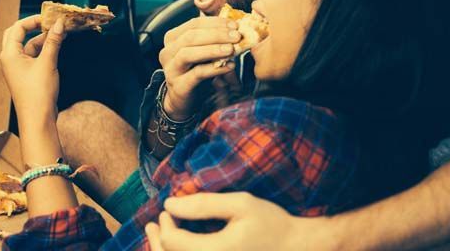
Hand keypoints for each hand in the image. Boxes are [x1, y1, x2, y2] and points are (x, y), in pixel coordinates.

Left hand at [0, 15, 64, 122]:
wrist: (37, 118)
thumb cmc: (38, 93)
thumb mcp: (48, 63)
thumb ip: (53, 41)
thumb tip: (59, 24)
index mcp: (9, 54)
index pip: (18, 28)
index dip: (34, 20)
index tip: (49, 17)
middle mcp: (10, 59)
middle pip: (18, 34)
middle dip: (34, 27)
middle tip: (50, 22)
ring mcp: (17, 67)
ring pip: (28, 46)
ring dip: (42, 39)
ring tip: (59, 34)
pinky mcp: (26, 75)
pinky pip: (33, 56)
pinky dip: (44, 50)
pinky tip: (56, 47)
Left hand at [144, 192, 318, 250]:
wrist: (297, 248)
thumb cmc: (272, 223)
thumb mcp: (240, 204)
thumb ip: (204, 204)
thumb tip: (170, 205)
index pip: (174, 244)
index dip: (164, 226)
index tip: (166, 210)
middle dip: (158, 242)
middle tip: (152, 224)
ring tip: (158, 236)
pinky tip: (179, 248)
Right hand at [159, 17, 240, 118]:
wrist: (183, 99)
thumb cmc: (195, 70)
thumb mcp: (202, 51)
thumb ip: (212, 38)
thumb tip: (234, 26)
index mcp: (172, 39)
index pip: (193, 24)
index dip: (215, 23)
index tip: (234, 25)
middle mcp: (167, 52)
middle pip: (190, 37)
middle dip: (216, 35)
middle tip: (236, 36)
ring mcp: (171, 69)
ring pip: (188, 54)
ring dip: (212, 50)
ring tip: (231, 50)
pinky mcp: (178, 86)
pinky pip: (196, 74)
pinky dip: (214, 69)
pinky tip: (229, 66)